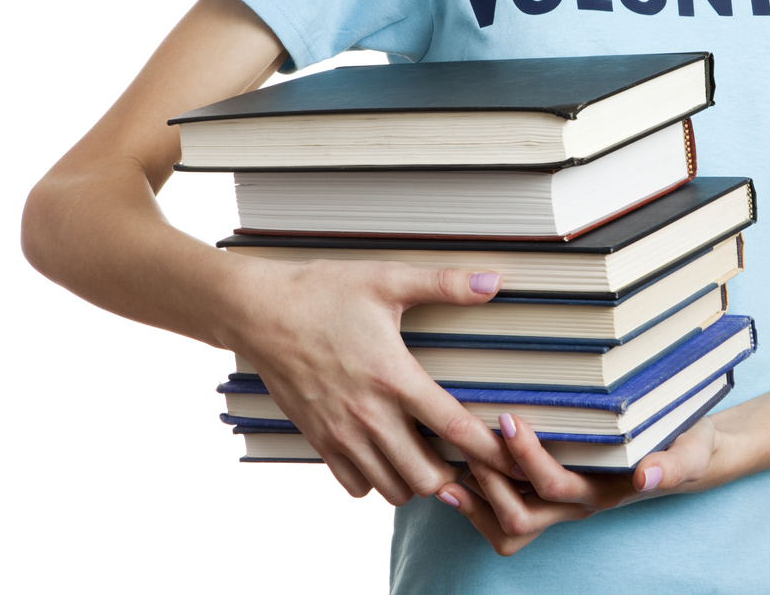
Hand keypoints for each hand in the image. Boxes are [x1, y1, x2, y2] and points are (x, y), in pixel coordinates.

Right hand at [227, 257, 516, 505]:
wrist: (258, 312)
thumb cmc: (323, 293)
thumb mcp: (387, 280)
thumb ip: (444, 283)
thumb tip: (493, 281)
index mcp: (395, 378)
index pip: (455, 429)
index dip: (490, 451)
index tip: (511, 457)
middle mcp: (369, 415)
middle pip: (426, 477)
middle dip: (455, 475)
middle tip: (468, 459)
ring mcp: (341, 434)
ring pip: (392, 489)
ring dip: (417, 481)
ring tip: (431, 458)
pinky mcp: (318, 440)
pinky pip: (355, 485)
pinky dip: (377, 480)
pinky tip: (388, 456)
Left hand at [435, 412, 719, 555]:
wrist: (690, 452)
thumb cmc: (688, 442)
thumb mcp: (692, 450)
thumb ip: (674, 465)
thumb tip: (647, 477)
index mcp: (606, 490)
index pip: (556, 485)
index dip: (527, 458)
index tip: (508, 419)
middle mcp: (579, 505)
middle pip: (520, 516)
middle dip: (489, 480)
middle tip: (467, 438)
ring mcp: (561, 506)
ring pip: (508, 528)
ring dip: (476, 501)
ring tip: (448, 467)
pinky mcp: (550, 499)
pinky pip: (507, 523)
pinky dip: (476, 506)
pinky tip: (452, 478)